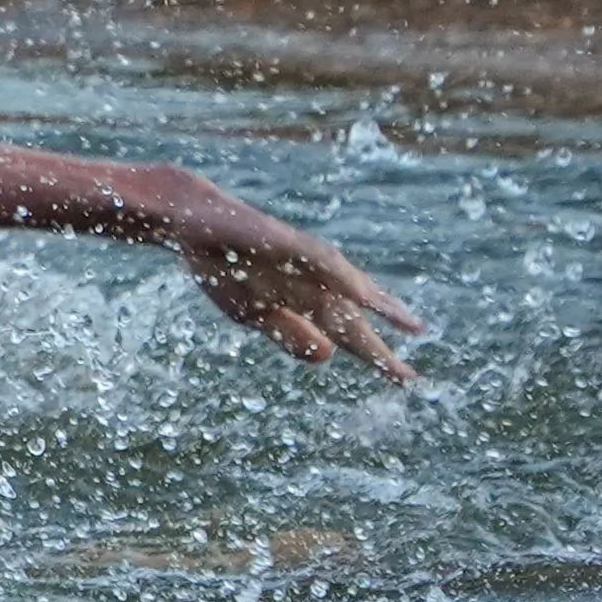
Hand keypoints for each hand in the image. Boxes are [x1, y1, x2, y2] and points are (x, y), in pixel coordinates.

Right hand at [161, 179, 424, 381]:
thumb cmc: (224, 266)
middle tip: (408, 377)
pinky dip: (340, 276)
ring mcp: (300, 259)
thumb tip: (329, 354)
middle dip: (377, 346)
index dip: (374, 355)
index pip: (347, 332)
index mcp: (303, 301)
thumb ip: (289, 332)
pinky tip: (361, 292)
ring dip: (377, 305)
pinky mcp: (285, 240)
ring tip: (406, 325)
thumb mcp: (252, 313)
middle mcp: (311, 281)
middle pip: (352, 317)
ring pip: (346, 286)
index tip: (404, 378)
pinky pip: (318, 259)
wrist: (192, 223)